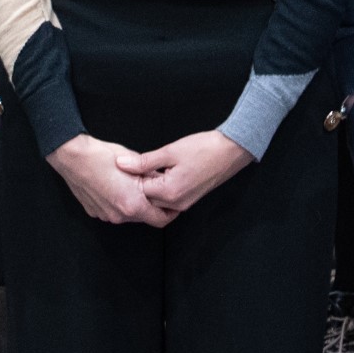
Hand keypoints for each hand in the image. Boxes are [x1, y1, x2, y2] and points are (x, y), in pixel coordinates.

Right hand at [47, 135, 175, 227]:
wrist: (73, 157)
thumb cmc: (103, 156)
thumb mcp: (135, 163)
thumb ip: (152, 176)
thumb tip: (163, 179)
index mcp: (133, 205)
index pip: (161, 220)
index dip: (171, 212)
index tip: (174, 204)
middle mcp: (119, 216)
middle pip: (144, 217)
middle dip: (152, 206)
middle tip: (155, 190)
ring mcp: (106, 216)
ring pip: (128, 215)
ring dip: (135, 204)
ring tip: (134, 185)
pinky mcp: (95, 212)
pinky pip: (113, 211)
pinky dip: (119, 203)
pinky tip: (117, 187)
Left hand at [125, 130, 256, 214]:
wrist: (231, 150)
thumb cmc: (204, 148)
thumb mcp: (170, 151)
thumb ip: (144, 161)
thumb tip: (121, 164)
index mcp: (170, 192)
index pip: (139, 191)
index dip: (132, 177)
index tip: (129, 164)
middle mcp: (176, 203)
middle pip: (146, 199)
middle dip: (139, 184)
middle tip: (137, 166)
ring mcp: (184, 204)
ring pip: (157, 200)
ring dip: (151, 186)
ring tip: (150, 168)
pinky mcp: (189, 199)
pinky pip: (168, 199)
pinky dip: (161, 188)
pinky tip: (162, 172)